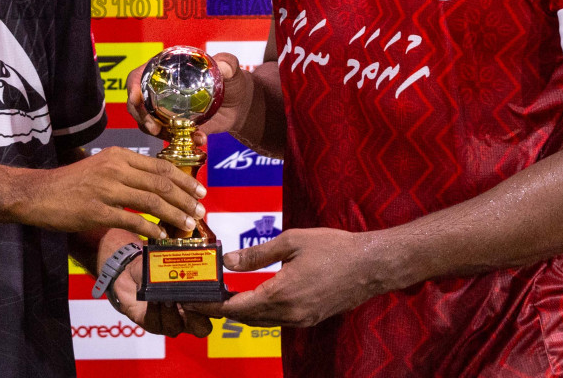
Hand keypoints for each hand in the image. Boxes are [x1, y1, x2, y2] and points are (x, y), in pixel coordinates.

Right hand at [15, 147, 204, 241]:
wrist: (39, 194)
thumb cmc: (71, 182)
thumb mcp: (101, 166)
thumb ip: (127, 171)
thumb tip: (157, 185)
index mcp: (118, 155)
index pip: (160, 166)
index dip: (184, 181)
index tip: (199, 192)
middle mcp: (115, 169)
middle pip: (161, 183)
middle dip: (185, 199)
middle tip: (201, 212)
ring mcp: (107, 190)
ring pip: (151, 201)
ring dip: (174, 215)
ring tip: (188, 225)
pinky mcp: (98, 211)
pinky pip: (132, 220)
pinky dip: (150, 230)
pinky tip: (160, 237)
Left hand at [106, 248, 212, 338]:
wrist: (131, 270)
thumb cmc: (157, 266)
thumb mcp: (173, 262)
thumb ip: (185, 266)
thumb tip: (193, 266)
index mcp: (200, 301)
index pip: (216, 310)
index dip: (213, 306)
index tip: (205, 294)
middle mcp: (188, 316)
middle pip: (201, 328)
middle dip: (195, 316)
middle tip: (186, 300)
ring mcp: (171, 323)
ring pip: (176, 326)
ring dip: (170, 311)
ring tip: (166, 297)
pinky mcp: (153, 325)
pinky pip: (156, 322)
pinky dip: (155, 310)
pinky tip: (153, 298)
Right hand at [126, 53, 254, 141]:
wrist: (240, 105)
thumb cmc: (232, 80)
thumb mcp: (231, 68)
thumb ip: (229, 63)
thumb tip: (224, 68)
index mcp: (165, 70)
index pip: (138, 76)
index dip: (132, 87)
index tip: (135, 98)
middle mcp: (159, 91)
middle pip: (137, 104)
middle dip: (141, 116)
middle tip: (154, 128)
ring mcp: (165, 111)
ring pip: (148, 123)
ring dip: (159, 132)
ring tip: (179, 136)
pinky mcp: (174, 128)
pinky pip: (167, 137)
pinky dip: (178, 141)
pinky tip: (199, 139)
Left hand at [192, 228, 388, 328]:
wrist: (371, 266)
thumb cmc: (333, 248)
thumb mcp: (292, 241)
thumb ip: (257, 255)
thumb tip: (228, 262)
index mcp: (281, 294)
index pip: (236, 307)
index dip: (211, 304)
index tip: (192, 298)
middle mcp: (289, 314)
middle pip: (245, 318)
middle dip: (221, 309)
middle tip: (201, 296)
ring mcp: (301, 320)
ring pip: (260, 321)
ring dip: (240, 312)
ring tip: (221, 297)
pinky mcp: (310, 319)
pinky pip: (276, 320)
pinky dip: (259, 312)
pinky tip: (252, 298)